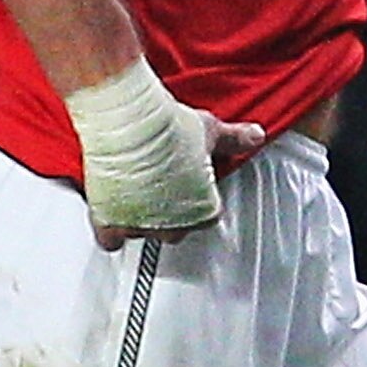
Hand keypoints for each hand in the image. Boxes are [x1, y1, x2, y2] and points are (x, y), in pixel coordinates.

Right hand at [91, 110, 264, 250]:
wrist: (130, 126)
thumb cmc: (168, 130)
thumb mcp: (210, 131)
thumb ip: (234, 139)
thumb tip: (255, 135)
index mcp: (203, 211)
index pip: (205, 216)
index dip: (194, 198)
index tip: (186, 184)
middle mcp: (174, 226)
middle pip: (174, 229)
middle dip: (168, 210)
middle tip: (161, 186)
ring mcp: (142, 226)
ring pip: (143, 233)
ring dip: (140, 218)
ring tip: (135, 193)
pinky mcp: (112, 223)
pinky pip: (112, 241)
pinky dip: (111, 233)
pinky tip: (111, 219)